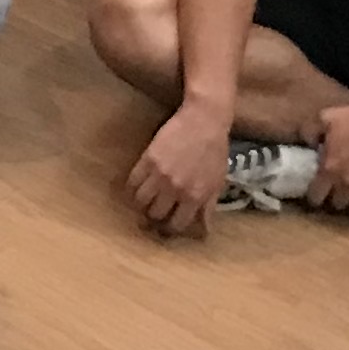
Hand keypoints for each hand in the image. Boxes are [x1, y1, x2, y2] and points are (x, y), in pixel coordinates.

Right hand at [126, 109, 228, 237]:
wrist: (203, 121)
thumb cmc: (215, 150)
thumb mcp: (217, 181)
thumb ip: (208, 206)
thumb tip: (205, 228)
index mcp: (195, 196)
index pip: (177, 223)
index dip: (170, 227)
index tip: (167, 224)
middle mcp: (176, 189)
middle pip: (155, 214)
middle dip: (154, 216)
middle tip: (153, 212)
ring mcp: (159, 175)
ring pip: (141, 201)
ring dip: (140, 204)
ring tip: (142, 201)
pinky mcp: (147, 160)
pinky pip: (133, 182)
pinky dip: (131, 189)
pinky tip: (134, 188)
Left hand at [310, 96, 348, 212]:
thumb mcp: (327, 117)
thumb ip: (312, 130)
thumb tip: (308, 142)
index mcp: (329, 167)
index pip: (316, 195)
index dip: (315, 196)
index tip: (318, 194)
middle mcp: (345, 182)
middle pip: (338, 203)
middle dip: (337, 198)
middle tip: (340, 191)